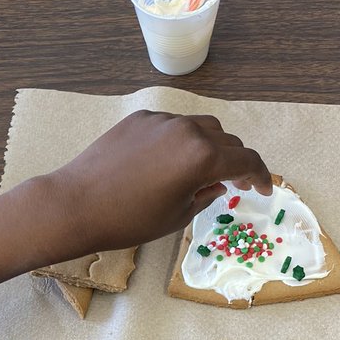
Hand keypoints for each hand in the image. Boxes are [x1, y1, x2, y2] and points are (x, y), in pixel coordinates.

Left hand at [57, 110, 270, 255]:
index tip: (263, 190)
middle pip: (226, 140)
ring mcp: (161, 120)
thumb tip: (218, 184)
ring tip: (202, 170)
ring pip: (200, 126)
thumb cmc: (128, 220)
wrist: (76, 204)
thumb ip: (205, 195)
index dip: (261, 176)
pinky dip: (180, 140)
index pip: (246, 161)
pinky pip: (171, 125)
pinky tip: (167, 162)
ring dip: (210, 146)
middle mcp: (187, 130)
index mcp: (202, 157)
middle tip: (235, 183)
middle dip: (236, 161)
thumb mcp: (177, 216)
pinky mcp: (138, 119)